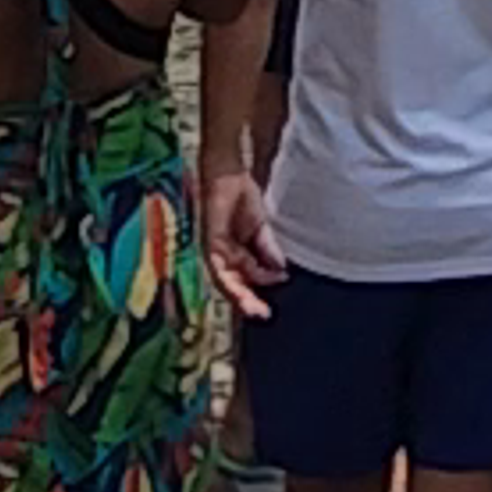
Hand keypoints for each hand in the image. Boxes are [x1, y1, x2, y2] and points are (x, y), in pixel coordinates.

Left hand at [199, 160, 285, 324]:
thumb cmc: (242, 200)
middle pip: (234, 287)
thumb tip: (281, 272)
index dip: (255, 297)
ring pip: (226, 282)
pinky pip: (218, 267)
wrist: (230, 176)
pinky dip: (231, 277)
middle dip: (248, 302)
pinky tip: (245, 284)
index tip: (269, 312)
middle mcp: (223, 259)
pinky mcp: (210, 244)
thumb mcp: (261, 230)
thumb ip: (268, 251)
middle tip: (263, 315)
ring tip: (254, 308)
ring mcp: (214, 252)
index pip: (245, 283)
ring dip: (240, 296)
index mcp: (236, 257)